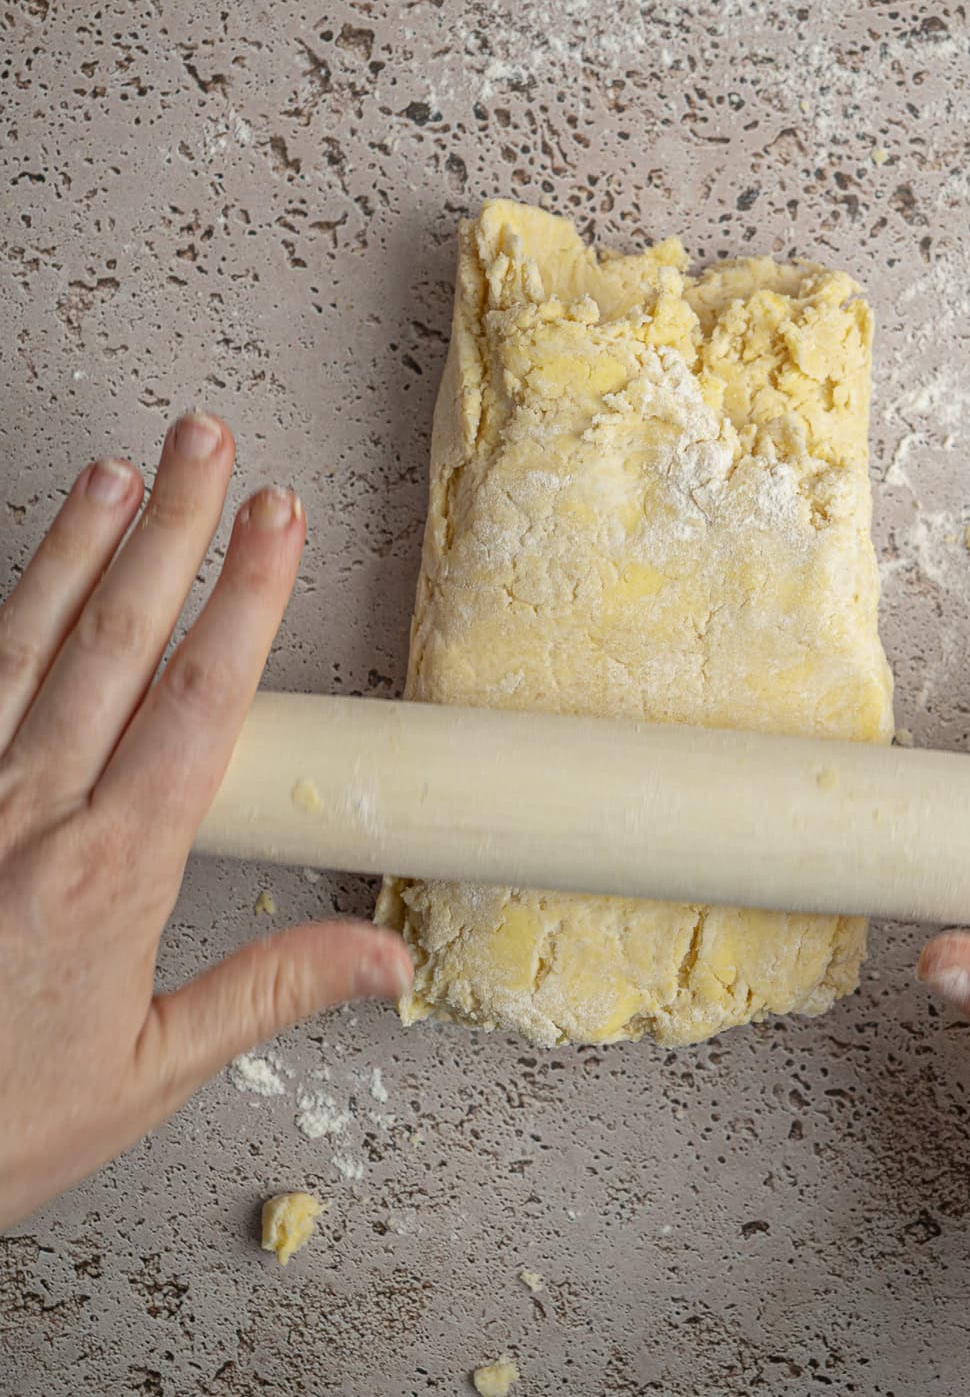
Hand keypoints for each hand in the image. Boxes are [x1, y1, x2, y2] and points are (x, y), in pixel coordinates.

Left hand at [0, 414, 411, 1228]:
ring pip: (24, 644)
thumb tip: (384, 959)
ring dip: (76, 548)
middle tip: (205, 441)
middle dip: (171, 529)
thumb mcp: (145, 1077)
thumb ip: (267, 992)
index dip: (244, 599)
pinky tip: (15, 576)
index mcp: (109, 872)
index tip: (277, 520)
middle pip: (113, 640)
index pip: (196, 700)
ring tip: (119, 472)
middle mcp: (29, 813)